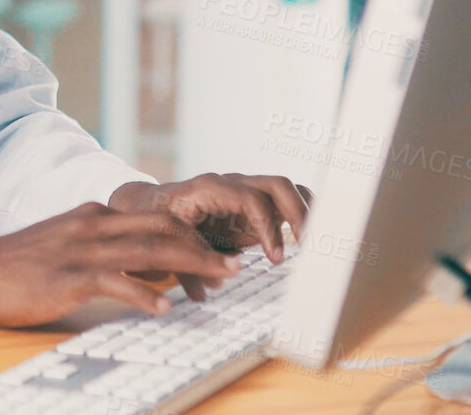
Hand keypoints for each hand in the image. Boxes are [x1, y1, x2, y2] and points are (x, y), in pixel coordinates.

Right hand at [0, 202, 241, 326]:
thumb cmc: (16, 265)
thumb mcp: (65, 247)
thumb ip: (104, 252)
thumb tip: (148, 270)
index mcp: (94, 216)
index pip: (155, 217)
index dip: (191, 234)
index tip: (216, 251)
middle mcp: (93, 224)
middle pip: (162, 228)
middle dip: (203, 247)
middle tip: (233, 266)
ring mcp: (80, 248)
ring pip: (148, 251)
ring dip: (190, 265)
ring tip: (218, 280)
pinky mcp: (66, 275)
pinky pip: (114, 282)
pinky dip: (143, 294)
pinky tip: (164, 307)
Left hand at [108, 174, 312, 300]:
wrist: (152, 205)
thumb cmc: (159, 222)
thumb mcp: (166, 241)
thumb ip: (186, 264)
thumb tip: (210, 287)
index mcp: (210, 189)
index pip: (251, 199)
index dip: (268, 228)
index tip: (276, 258)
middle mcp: (232, 183)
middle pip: (276, 185)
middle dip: (297, 214)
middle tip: (309, 245)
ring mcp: (245, 190)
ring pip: (285, 188)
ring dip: (305, 211)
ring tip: (318, 241)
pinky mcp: (253, 203)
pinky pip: (283, 200)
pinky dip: (301, 213)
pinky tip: (311, 237)